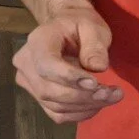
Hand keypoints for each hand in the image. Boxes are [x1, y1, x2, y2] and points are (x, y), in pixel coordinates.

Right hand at [12, 2, 123, 124]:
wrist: (67, 28)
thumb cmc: (80, 24)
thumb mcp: (92, 26)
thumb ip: (94, 45)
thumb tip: (98, 68)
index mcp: (38, 40)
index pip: (46, 65)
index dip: (69, 77)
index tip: (96, 82)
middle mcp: (26, 63)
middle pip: (49, 90)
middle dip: (83, 96)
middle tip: (112, 93)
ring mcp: (28, 82)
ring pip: (54, 105)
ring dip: (86, 106)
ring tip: (112, 96)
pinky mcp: (37, 96)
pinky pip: (57, 113)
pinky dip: (80, 113)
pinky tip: (98, 104)